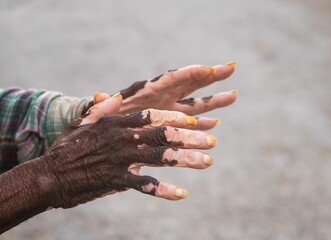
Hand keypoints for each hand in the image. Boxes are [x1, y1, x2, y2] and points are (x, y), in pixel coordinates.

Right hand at [45, 93, 216, 207]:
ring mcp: (121, 159)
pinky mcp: (117, 180)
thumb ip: (100, 110)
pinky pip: (146, 186)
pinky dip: (164, 190)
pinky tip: (182, 194)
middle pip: (163, 135)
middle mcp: (123, 138)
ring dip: (187, 159)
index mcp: (117, 123)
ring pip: (161, 158)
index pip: (153, 117)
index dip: (175, 119)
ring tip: (207, 162)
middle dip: (191, 138)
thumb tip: (111, 97)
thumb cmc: (67, 148)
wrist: (49, 175)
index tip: (194, 122)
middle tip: (211, 142)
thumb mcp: (83, 123)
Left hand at [93, 62, 237, 129]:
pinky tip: (214, 123)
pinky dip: (202, 123)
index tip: (210, 69)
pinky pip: (190, 122)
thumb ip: (102, 105)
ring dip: (214, 101)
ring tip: (233, 95)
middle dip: (210, 77)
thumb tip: (98, 97)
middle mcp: (163, 97)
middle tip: (231, 68)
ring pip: (196, 104)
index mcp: (148, 91)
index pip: (173, 78)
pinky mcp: (170, 123)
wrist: (105, 130)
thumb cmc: (102, 119)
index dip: (191, 73)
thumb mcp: (101, 112)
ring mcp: (169, 110)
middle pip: (190, 84)